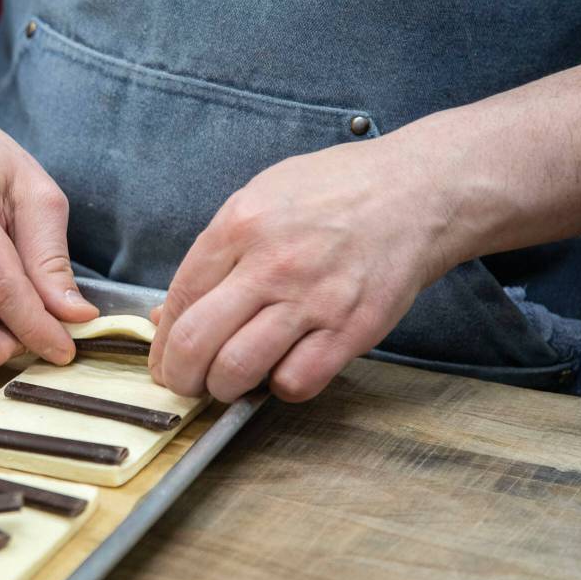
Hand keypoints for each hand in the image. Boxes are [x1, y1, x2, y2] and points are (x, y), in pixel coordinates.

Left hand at [148, 134, 453, 401]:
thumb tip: (170, 314)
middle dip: (179, 376)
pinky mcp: (352, 329)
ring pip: (237, 370)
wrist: (417, 191)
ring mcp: (313, 299)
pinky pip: (295, 382)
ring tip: (229, 381)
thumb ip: (214, 254)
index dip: (162, 342)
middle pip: (196, 342)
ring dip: (223, 388)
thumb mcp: (260, 198)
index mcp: (240, 224)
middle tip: (184, 383)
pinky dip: (280, 387)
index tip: (164, 360)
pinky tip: (283, 368)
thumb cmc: (336, 192)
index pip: (179, 299)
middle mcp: (271, 263)